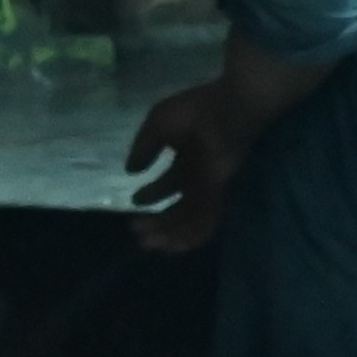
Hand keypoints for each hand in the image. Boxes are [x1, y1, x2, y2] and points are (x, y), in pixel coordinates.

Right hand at [123, 80, 251, 251]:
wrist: (226, 113)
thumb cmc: (194, 112)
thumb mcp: (158, 125)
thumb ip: (144, 148)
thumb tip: (130, 170)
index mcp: (186, 160)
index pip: (168, 184)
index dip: (152, 195)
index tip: (134, 202)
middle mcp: (198, 178)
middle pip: (178, 207)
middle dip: (156, 221)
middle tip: (136, 231)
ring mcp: (209, 189)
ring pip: (188, 221)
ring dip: (168, 234)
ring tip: (147, 243)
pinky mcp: (217, 197)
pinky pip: (204, 224)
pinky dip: (187, 237)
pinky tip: (168, 244)